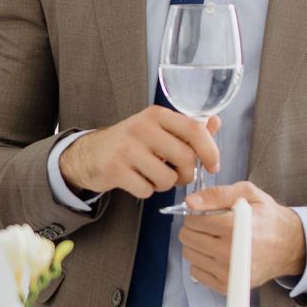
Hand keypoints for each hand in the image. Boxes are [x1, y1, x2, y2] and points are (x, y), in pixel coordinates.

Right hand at [60, 105, 217, 198]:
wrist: (90, 153)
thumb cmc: (131, 142)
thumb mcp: (158, 128)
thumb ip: (187, 128)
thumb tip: (216, 122)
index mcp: (157, 115)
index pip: (195, 129)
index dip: (210, 150)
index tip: (213, 165)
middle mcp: (142, 128)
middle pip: (185, 157)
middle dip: (187, 174)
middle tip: (180, 176)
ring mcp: (127, 149)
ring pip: (167, 178)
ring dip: (165, 185)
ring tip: (154, 176)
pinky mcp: (116, 170)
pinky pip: (146, 190)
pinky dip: (146, 191)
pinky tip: (138, 181)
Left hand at [177, 181, 306, 291]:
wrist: (289, 246)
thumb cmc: (268, 219)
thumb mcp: (248, 194)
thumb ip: (217, 194)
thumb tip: (190, 202)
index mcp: (234, 227)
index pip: (193, 221)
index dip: (195, 214)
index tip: (204, 214)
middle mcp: (229, 252)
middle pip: (188, 238)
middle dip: (194, 228)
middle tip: (208, 226)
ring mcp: (227, 272)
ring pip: (189, 255)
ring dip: (196, 244)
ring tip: (213, 239)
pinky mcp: (226, 285)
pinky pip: (196, 272)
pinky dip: (201, 261)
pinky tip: (215, 254)